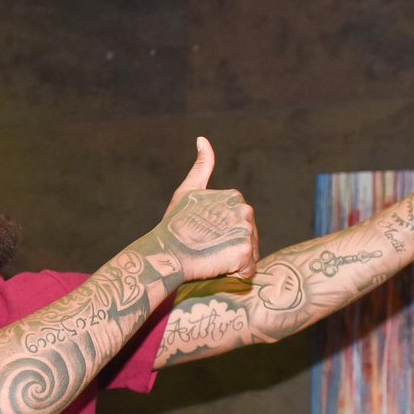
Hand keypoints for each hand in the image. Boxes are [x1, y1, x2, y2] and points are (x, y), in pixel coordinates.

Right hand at [156, 137, 258, 280]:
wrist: (165, 253)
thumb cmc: (173, 225)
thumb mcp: (187, 191)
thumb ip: (201, 166)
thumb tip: (202, 139)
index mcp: (235, 197)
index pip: (238, 227)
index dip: (221, 237)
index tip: (202, 237)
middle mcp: (245, 210)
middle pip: (247, 241)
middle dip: (229, 250)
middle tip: (205, 249)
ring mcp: (246, 230)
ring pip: (248, 256)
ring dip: (231, 263)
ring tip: (210, 258)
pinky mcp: (245, 251)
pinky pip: (248, 271)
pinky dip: (233, 275)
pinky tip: (216, 267)